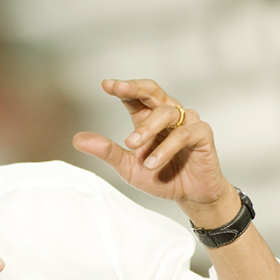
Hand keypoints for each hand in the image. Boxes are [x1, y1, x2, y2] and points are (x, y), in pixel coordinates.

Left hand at [72, 78, 236, 220]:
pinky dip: (166, 148)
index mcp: (148, 118)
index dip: (122, 88)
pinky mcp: (203, 135)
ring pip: (167, 112)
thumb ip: (106, 151)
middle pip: (152, 91)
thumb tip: (77, 139)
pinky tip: (152, 163)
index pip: (134, 97)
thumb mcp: (127, 166)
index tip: (106, 84)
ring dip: (147, 129)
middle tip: (117, 89)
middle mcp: (168, 115)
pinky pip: (184, 134)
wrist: (188, 196)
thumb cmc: (159, 176)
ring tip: (132, 146)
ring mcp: (187, 122)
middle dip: (134, 88)